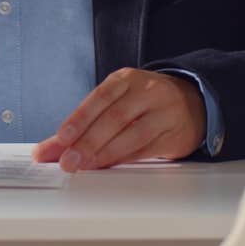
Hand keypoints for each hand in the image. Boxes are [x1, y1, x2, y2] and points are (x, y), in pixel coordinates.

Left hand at [32, 68, 205, 171]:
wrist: (192, 102)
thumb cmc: (142, 101)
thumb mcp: (116, 99)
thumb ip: (85, 121)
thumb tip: (52, 146)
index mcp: (126, 79)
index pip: (99, 98)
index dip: (79, 118)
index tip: (61, 138)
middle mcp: (146, 92)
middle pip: (113, 118)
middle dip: (87, 141)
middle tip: (67, 160)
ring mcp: (163, 114)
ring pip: (131, 135)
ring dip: (104, 154)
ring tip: (83, 166)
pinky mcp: (174, 136)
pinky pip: (147, 150)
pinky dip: (124, 159)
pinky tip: (108, 166)